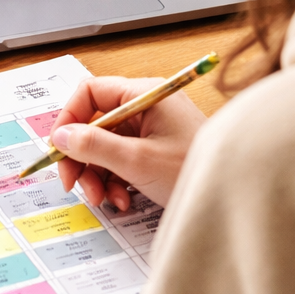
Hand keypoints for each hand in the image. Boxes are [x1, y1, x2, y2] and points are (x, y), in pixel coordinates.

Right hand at [50, 76, 206, 211]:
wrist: (235, 196)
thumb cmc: (194, 170)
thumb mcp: (138, 161)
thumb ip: (95, 146)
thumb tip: (62, 136)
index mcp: (143, 94)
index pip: (90, 93)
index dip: (69, 119)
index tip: (59, 148)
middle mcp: (146, 106)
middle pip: (95, 123)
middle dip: (82, 156)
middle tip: (73, 184)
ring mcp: (151, 129)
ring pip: (105, 146)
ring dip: (97, 175)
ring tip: (104, 200)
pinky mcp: (155, 151)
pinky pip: (121, 161)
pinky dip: (116, 181)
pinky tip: (123, 200)